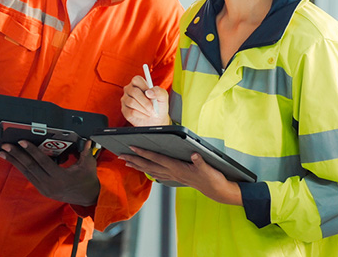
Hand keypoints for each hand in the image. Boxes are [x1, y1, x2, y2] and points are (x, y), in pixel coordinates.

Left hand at [0, 140, 99, 205]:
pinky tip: (12, 160)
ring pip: (26, 172)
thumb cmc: (88, 180)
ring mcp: (44, 188)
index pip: (42, 161)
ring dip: (13, 161)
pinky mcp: (42, 189)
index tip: (21, 141)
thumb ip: (86, 152)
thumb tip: (87, 140)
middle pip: (30, 167)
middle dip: (16, 155)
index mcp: (60, 178)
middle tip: (5, 146)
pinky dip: (20, 167)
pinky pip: (29, 176)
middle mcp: (50, 184)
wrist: (87, 198)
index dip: (31, 150)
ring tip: (2, 152)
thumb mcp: (88, 165)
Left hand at [119, 147, 241, 205]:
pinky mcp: (176, 178)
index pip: (157, 158)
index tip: (132, 147)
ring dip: (137, 166)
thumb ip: (200, 161)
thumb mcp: (208, 168)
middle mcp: (172, 172)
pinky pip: (158, 174)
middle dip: (133, 160)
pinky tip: (144, 170)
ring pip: (151, 170)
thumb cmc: (212, 178)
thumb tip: (194, 154)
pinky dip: (148, 171)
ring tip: (126, 162)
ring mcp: (173, 176)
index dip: (144, 153)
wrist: (217, 191)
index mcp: (177, 168)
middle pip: (148, 165)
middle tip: (120, 155)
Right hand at [121, 75, 169, 126]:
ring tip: (151, 113)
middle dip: (146, 102)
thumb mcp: (163, 97)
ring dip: (144, 109)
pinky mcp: (124, 110)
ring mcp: (125, 100)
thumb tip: (149, 92)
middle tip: (153, 109)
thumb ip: (159, 91)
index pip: (136, 80)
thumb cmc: (158, 106)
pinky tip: (145, 116)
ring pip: (132, 102)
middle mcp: (130, 90)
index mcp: (138, 83)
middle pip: (134, 92)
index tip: (152, 95)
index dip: (144, 87)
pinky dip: (141, 115)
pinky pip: (131, 112)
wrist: (156, 120)